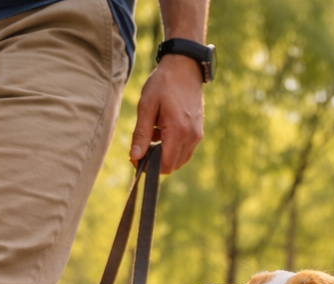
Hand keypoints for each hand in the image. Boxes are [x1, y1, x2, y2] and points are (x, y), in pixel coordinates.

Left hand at [130, 56, 203, 173]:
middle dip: (157, 160)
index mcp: (178, 131)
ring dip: (165, 153)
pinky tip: (163, 130)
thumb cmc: (163, 84)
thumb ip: (141, 134)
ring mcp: (197, 135)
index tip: (137, 156)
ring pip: (179, 159)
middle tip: (143, 143)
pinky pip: (185, 149)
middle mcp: (191, 137)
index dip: (150, 166)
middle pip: (173, 165)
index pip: (165, 165)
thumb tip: (135, 157)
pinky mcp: (199, 132)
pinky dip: (173, 146)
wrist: (185, 68)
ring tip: (154, 133)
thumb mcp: (146, 106)